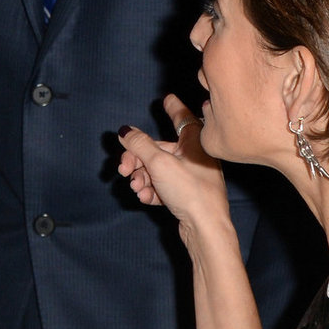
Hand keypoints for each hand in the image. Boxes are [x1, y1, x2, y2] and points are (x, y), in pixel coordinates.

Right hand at [117, 96, 231, 236]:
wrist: (205, 229)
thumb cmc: (190, 192)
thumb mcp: (159, 163)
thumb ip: (139, 144)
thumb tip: (125, 131)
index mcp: (193, 142)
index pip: (181, 118)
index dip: (172, 108)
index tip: (167, 99)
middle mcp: (194, 156)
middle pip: (158, 149)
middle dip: (137, 159)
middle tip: (123, 170)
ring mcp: (190, 177)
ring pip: (157, 170)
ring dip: (142, 177)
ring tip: (137, 188)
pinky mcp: (185, 195)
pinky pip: (163, 186)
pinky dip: (151, 190)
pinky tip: (146, 198)